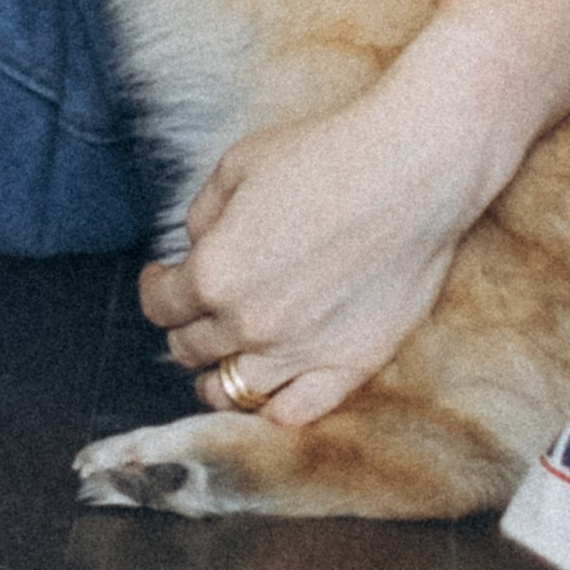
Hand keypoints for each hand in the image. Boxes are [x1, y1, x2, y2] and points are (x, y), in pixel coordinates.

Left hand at [137, 70, 499, 425]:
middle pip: (190, 349)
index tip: (164, 277)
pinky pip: (295, 413)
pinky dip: (274, 405)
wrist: (411, 171)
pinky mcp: (352, 365)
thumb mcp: (238, 165)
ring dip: (218, 373)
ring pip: (232, 391)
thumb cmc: (325, 156)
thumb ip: (202, 214)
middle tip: (199, 309)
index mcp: (214, 274)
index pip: (160, 305)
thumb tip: (195, 245)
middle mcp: (250, 324)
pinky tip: (272, 383)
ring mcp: (301, 353)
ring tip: (227, 354)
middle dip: (187, 326)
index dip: (157, 287)